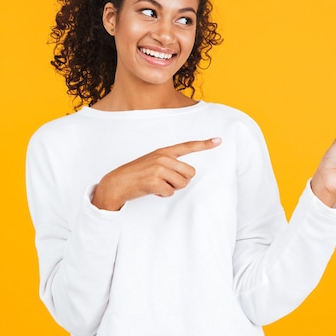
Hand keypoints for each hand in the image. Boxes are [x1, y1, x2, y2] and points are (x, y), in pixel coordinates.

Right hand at [91, 138, 221, 209]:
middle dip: (181, 181)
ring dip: (171, 188)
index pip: (187, 146)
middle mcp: (163, 158)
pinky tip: (152, 190)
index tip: (218, 141)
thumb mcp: (152, 162)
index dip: (204, 144)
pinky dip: (163, 195)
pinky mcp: (155, 181)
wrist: (117, 183)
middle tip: (165, 182)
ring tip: (157, 185)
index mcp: (163, 151)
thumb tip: (186, 175)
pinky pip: (170, 192)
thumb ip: (169, 164)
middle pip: (190, 173)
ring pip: (182, 184)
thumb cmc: (136, 174)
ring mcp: (158, 169)